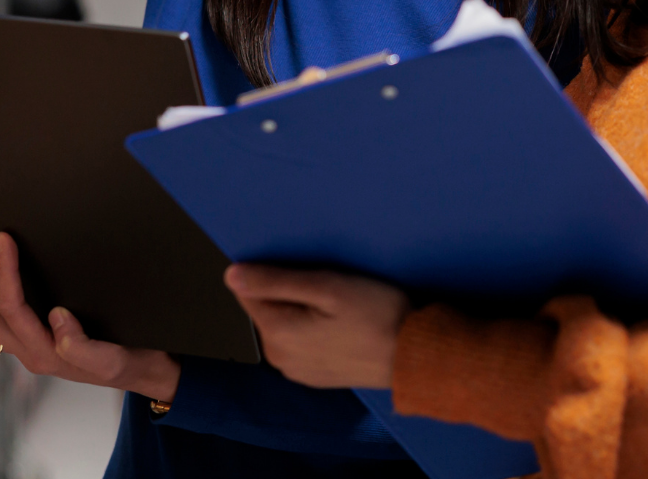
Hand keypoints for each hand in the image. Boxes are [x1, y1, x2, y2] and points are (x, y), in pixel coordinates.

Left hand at [0, 231, 180, 400]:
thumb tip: (56, 316)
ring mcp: (22, 351)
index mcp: (46, 353)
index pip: (15, 308)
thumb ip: (83, 344)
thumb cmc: (130, 359)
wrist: (141, 372)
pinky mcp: (25, 345)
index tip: (5, 239)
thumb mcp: (114, 356)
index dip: (5, 272)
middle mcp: (28, 353)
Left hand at [224, 264, 409, 388]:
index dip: (275, 272)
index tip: (306, 271)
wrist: (415, 355)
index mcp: (277, 334)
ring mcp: (296, 369)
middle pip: (267, 308)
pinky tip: (342, 325)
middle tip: (329, 288)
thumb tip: (232, 274)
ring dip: (303, 311)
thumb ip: (276, 281)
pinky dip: (315, 329)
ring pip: (285, 324)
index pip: (248, 290)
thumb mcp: (327, 287)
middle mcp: (280, 357)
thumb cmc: (379, 317)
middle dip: (290, 292)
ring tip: (339, 308)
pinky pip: (301, 341)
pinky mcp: (314, 374)